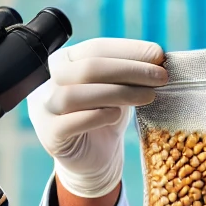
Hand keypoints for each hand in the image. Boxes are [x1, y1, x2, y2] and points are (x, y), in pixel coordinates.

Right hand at [28, 39, 165, 198]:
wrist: (95, 158)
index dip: (129, 50)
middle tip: (160, 77)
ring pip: (74, 94)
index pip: (96, 48)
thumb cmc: (107, 117)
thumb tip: (159, 58)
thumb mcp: (120, 88)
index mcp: (66, 61)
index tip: (159, 55)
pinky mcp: (49, 134)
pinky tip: (116, 115)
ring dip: (117, 93)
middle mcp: (50, 80)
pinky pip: (67, 123)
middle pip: (87, 68)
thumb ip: (131, 73)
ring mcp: (45, 108)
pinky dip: (95, 116)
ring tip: (148, 96)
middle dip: (129, 70)